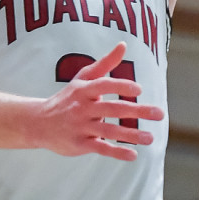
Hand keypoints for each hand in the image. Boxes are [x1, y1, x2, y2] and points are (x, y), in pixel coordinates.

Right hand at [30, 42, 164, 160]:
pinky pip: (101, 148)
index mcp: (84, 90)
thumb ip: (105, 63)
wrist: (38, 122)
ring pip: (109, 130)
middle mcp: (82, 108)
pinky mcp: (79, 144)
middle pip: (112, 108)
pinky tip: (133, 155)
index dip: (121, 86)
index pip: (104, 85)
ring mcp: (81, 127)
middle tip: (159, 113)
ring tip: (150, 137)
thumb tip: (123, 44)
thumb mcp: (83, 78)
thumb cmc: (67, 98)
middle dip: (137, 111)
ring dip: (131, 134)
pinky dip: (117, 152)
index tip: (139, 89)